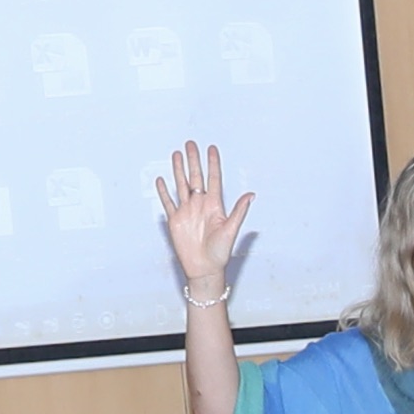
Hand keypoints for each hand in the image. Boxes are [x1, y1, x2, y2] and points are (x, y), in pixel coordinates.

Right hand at [155, 140, 253, 299]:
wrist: (204, 269)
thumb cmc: (220, 253)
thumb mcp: (231, 230)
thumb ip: (239, 211)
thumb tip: (251, 195)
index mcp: (215, 205)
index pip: (213, 179)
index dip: (212, 164)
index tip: (212, 148)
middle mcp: (200, 205)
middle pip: (196, 177)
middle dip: (193, 160)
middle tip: (190, 143)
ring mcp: (187, 211)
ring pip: (182, 185)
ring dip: (178, 169)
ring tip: (177, 154)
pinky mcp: (175, 220)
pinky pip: (168, 202)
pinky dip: (164, 191)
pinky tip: (162, 179)